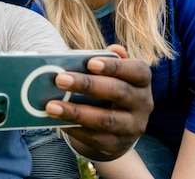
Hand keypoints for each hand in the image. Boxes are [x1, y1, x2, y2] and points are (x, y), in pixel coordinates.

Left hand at [46, 45, 152, 160]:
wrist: (119, 126)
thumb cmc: (109, 89)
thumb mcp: (111, 74)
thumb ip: (104, 61)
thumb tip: (105, 50)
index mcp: (142, 81)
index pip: (137, 70)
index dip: (115, 66)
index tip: (90, 63)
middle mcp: (143, 103)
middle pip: (118, 92)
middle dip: (87, 85)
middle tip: (60, 79)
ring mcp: (133, 126)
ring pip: (106, 120)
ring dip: (76, 112)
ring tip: (51, 106)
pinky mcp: (119, 144)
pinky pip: (96, 138)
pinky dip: (76, 130)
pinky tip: (58, 122)